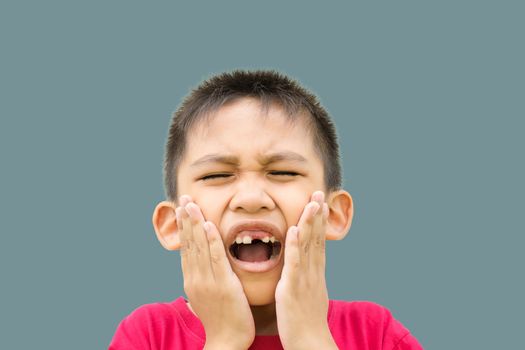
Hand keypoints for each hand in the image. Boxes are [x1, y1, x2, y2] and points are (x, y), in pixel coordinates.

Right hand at [176, 195, 254, 349]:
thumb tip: (203, 267)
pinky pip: (216, 258)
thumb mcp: (207, 296)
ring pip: (199, 247)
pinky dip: (211, 241)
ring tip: (191, 204)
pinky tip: (209, 225)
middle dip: (186, 219)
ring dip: (195, 223)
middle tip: (184, 198)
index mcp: (192, 279)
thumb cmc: (221, 319)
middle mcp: (196, 277)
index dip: (184, 227)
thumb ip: (205, 278)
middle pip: (189, 243)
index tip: (182, 208)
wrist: (226, 341)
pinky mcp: (223, 285)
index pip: (186, 247)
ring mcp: (208, 280)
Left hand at [275, 191, 337, 349]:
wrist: (310, 343)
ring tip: (311, 202)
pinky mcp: (292, 288)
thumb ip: (309, 278)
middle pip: (316, 238)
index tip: (320, 202)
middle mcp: (313, 272)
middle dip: (318, 214)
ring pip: (308, 246)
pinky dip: (295, 246)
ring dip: (309, 222)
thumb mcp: (311, 294)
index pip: (319, 242)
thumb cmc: (307, 322)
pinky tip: (294, 229)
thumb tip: (309, 267)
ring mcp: (304, 279)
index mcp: (315, 273)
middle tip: (320, 192)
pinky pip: (294, 264)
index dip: (319, 221)